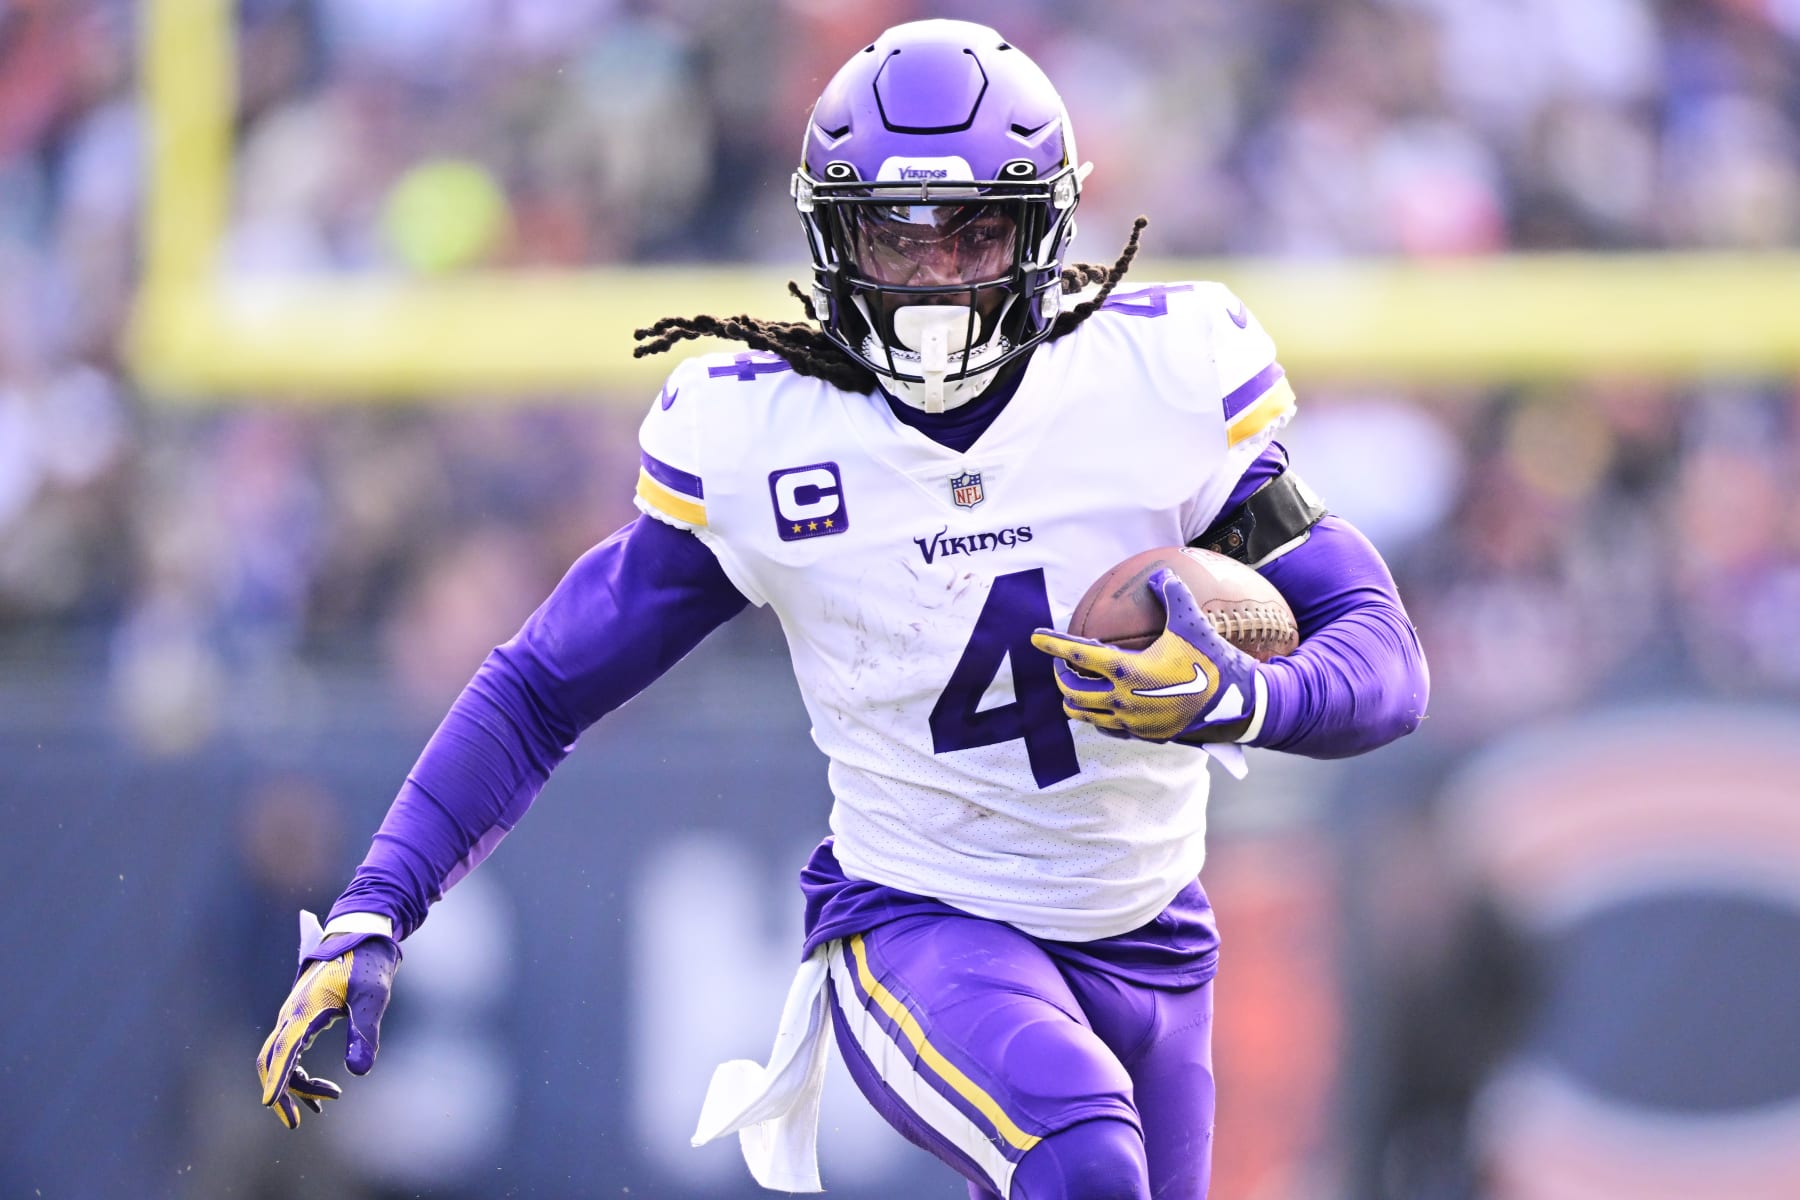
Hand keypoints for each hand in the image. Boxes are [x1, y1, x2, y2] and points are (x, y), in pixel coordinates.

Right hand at [256, 911, 399, 1128]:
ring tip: (325, 1102)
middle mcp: (291, 1014)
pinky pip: (290, 1052)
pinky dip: (298, 1072)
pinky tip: (320, 1087)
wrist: (361, 935)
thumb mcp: (372, 996)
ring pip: (280, 1058)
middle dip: (281, 1091)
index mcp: (304, 1010)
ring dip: (295, 1084)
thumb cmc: (368, 963)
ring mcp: (293, 1016)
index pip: (282, 1051)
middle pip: (271, 1060)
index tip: (270, 1105)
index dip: (277, 1080)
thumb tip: (359, 1073)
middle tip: (297, 1122)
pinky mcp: (302, 1017)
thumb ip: (364, 1032)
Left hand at [1031, 567, 1265, 744]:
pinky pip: (1106, 729)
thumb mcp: (1192, 623)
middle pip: (1071, 690)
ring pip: (1083, 715)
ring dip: (1074, 699)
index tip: (1035, 637)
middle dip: (1060, 676)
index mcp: (1127, 671)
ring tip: (1076, 686)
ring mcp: (1130, 722)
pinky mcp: (1142, 736)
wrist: (1238, 707)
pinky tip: (1102, 707)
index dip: (1053, 644)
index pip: (1077, 655)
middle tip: (1060, 664)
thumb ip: (1173, 594)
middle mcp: (1122, 700)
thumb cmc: (1213, 662)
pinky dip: (1096, 717)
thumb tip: (1160, 572)